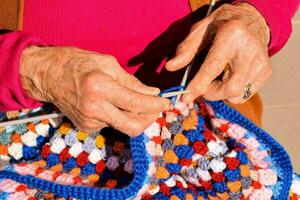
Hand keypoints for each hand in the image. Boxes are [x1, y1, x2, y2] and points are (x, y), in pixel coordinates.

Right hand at [20, 46, 170, 135]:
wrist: (48, 75)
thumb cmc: (78, 62)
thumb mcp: (107, 63)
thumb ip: (132, 81)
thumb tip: (152, 93)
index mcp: (100, 87)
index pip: (135, 103)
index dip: (155, 105)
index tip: (166, 103)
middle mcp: (94, 108)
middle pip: (132, 126)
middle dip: (150, 120)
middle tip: (156, 109)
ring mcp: (89, 121)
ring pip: (123, 126)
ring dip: (135, 117)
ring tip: (137, 104)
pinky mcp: (85, 127)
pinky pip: (111, 124)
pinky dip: (119, 116)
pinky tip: (113, 104)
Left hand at [166, 3, 270, 103]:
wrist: (252, 19)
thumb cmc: (222, 24)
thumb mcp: (201, 29)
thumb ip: (186, 49)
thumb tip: (170, 67)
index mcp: (231, 35)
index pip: (213, 66)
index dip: (198, 85)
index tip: (186, 97)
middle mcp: (249, 50)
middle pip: (231, 88)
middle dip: (212, 93)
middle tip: (203, 85)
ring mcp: (260, 62)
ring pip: (238, 94)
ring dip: (221, 93)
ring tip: (218, 77)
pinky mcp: (265, 71)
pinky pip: (245, 94)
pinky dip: (232, 92)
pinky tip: (229, 77)